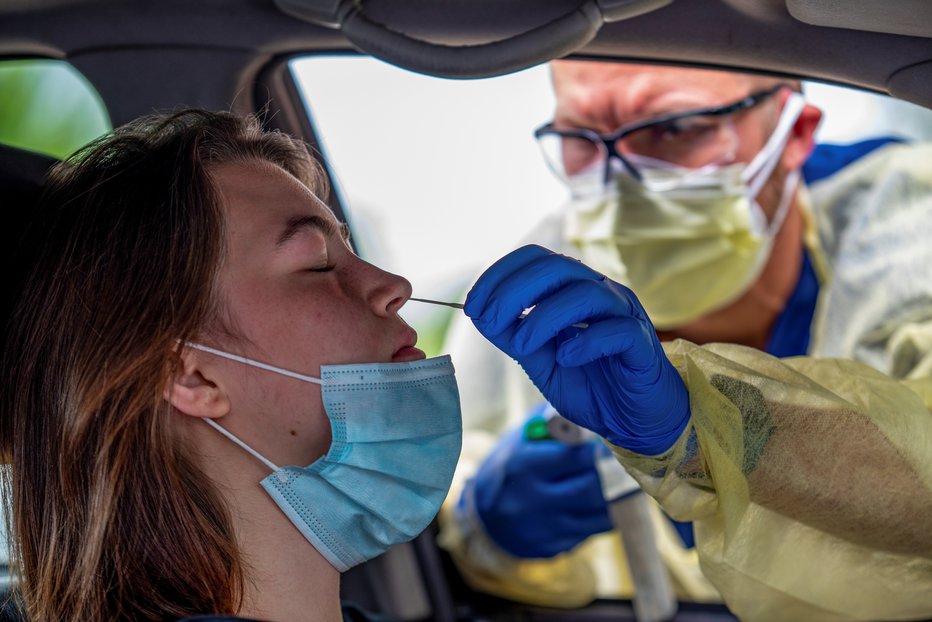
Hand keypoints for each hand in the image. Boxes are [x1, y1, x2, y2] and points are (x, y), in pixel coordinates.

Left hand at [464, 245, 689, 454]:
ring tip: (521, 347)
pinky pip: (617, 330)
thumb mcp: (541, 361)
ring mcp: (625, 316)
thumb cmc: (591, 385)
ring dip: (544, 318)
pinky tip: (566, 358)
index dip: (500, 275)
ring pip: (586, 293)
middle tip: (489, 321)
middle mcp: (601, 294)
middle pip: (558, 268)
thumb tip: (480, 315)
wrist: (635, 421)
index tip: (473, 304)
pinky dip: (585, 341)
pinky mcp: (643, 345)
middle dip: (515, 291)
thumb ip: (515, 336)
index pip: (537, 260)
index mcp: (574, 291)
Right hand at [464, 421, 611, 557]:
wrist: (485, 515)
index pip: (575, 457)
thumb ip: (555, 425)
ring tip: (624, 483)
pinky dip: (605, 518)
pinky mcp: (551, 548)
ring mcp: (541, 528)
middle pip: (591, 489)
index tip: (610, 444)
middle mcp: (530, 499)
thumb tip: (594, 414)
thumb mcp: (522, 440)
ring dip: (617, 499)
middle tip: (625, 464)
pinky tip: (608, 504)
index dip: (598, 449)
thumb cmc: (513, 466)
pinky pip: (591, 533)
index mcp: (522, 466)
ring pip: (597, 515)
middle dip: (613, 476)